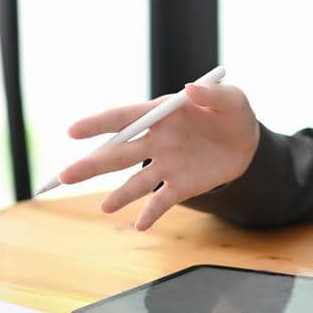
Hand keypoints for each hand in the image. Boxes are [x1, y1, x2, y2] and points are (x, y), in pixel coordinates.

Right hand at [58, 81, 260, 231]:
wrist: (248, 143)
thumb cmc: (232, 112)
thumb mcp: (231, 99)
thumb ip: (213, 95)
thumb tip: (190, 88)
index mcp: (161, 114)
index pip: (124, 118)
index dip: (98, 124)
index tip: (72, 131)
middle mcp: (156, 141)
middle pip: (118, 153)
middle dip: (92, 164)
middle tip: (65, 176)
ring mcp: (166, 165)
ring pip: (136, 181)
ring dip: (120, 194)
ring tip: (105, 207)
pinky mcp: (180, 185)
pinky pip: (161, 201)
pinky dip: (151, 213)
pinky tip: (140, 224)